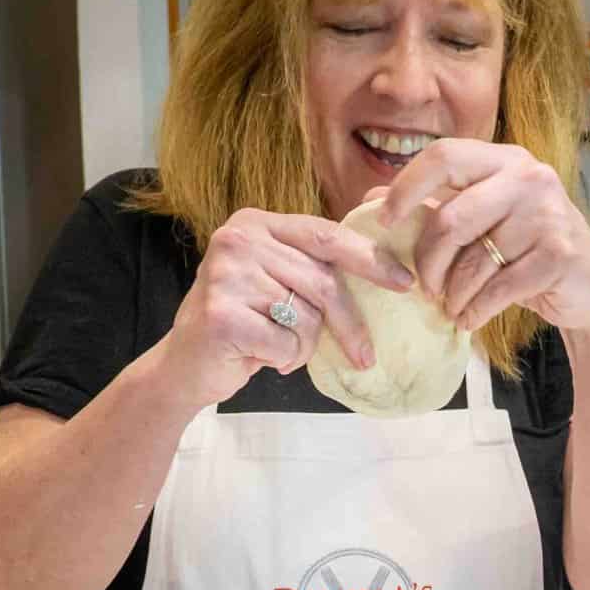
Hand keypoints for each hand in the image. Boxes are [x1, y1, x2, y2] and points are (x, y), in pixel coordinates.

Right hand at [155, 208, 417, 409]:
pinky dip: (284, 359)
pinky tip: (261, 356)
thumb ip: (314, 265)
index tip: (405, 282)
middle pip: (323, 280)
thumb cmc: (244, 323)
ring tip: (279, 347)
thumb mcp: (277, 282)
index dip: (370, 258)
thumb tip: (388, 265)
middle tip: (366, 355)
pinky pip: (286, 342)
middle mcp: (238, 239)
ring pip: (307, 316)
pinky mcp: (222, 315)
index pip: (326, 234)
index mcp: (256, 223)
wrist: (184, 366)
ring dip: (304, 345)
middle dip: (350, 323)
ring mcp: (226, 275)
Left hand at [372, 138, 589, 331]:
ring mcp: (548, 215)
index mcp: (506, 160)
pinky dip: (474, 311)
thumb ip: (435, 203)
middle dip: (428, 262)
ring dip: (452, 295)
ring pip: (472, 262)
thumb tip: (372, 195)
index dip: (406, 187)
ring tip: (451, 306)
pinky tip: (470, 318)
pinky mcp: (559, 254)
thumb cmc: (529, 252)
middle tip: (424, 287)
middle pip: (451, 218)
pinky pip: (496, 289)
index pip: (444, 156)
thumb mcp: (484, 221)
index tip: (385, 221)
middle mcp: (530, 178)